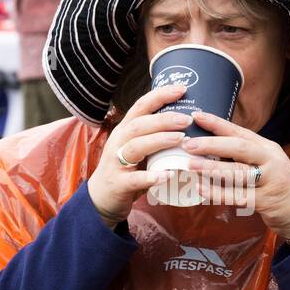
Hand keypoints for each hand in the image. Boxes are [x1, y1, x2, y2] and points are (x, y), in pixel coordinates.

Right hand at [87, 83, 192, 226]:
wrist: (101, 199)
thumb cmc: (126, 171)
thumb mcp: (137, 148)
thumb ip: (155, 137)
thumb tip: (188, 125)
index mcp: (125, 130)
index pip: (141, 106)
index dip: (160, 95)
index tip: (182, 89)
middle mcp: (118, 142)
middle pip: (139, 124)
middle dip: (164, 119)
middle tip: (187, 119)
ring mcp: (116, 163)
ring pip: (136, 146)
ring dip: (159, 140)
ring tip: (181, 139)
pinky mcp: (118, 184)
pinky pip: (135, 179)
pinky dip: (152, 177)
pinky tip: (168, 175)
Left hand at [183, 110, 289, 239]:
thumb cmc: (276, 184)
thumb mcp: (265, 163)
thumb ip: (244, 155)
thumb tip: (209, 146)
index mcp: (267, 147)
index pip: (240, 132)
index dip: (217, 124)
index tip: (196, 116)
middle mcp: (270, 160)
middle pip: (239, 148)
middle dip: (212, 144)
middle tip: (188, 144)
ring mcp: (269, 181)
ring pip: (238, 172)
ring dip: (212, 168)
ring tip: (191, 165)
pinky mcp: (265, 201)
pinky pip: (238, 196)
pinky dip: (218, 193)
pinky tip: (201, 189)